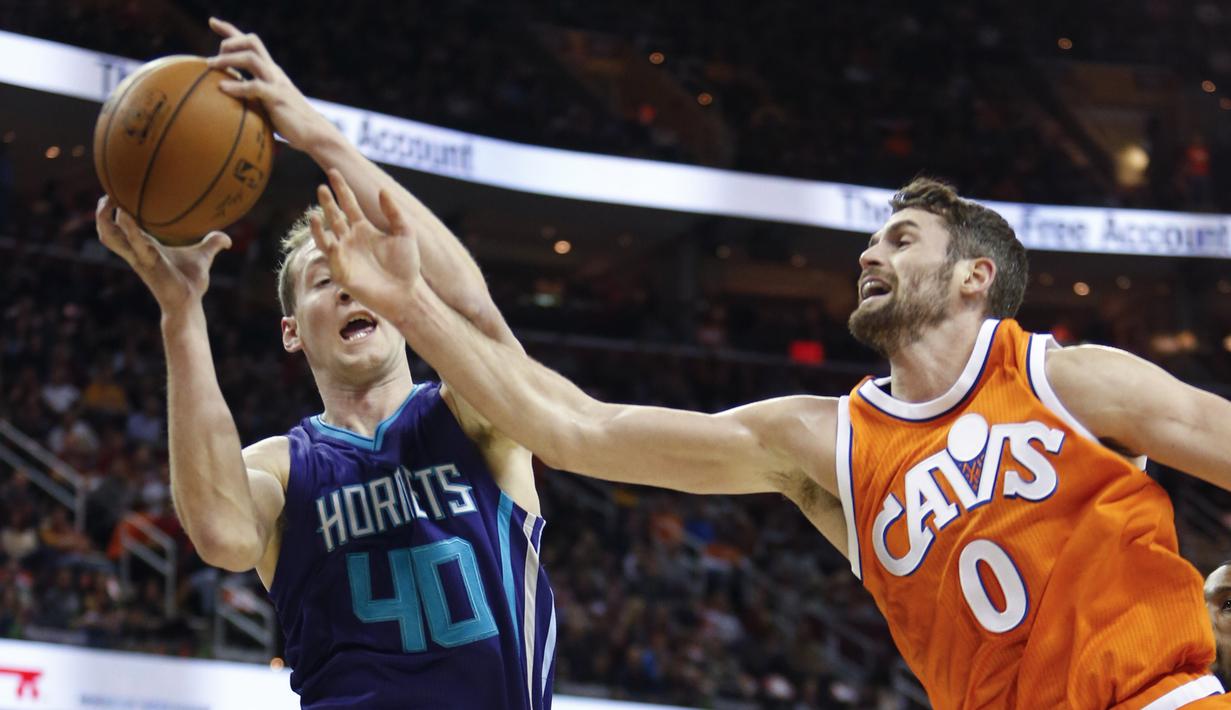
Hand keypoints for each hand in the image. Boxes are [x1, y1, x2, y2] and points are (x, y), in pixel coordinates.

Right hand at [95, 196, 230, 313]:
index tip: (115, 193)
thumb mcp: (203, 257)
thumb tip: (228, 238)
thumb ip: (212, 244)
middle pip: (106, 232)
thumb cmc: (191, 283)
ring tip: (110, 200)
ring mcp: (139, 257)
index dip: (112, 213)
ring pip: (110, 237)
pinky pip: (133, 243)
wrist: (188, 303)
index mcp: (144, 247)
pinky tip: (125, 213)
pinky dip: (128, 228)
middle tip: (106, 194)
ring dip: (105, 218)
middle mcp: (136, 251)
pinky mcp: (147, 263)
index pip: (120, 228)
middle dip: (101, 213)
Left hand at [206, 17, 330, 149]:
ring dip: (228, 58)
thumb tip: (230, 106)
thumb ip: (254, 99)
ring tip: (212, 66)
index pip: (251, 43)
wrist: (314, 133)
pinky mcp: (277, 97)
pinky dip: (236, 86)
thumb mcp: (270, 105)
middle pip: (252, 41)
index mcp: (271, 71)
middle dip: (230, 41)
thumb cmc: (291, 124)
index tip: (212, 22)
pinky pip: (255, 86)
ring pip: (251, 58)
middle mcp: (273, 72)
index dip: (230, 30)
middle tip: (213, 58)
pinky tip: (222, 88)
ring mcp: (276, 83)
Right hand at [310, 169, 421, 316]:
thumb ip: (393, 212)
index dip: (341, 188)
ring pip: (325, 238)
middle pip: (335, 217)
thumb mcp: (404, 233)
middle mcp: (351, 240)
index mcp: (364, 229)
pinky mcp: (342, 274)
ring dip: (318, 228)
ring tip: (314, 215)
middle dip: (328, 203)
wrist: (407, 293)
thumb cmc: (407, 266)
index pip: (349, 204)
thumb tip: (382, 189)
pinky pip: (332, 260)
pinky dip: (330, 249)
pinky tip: (331, 239)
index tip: (334, 171)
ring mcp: (344, 257)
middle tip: (321, 187)